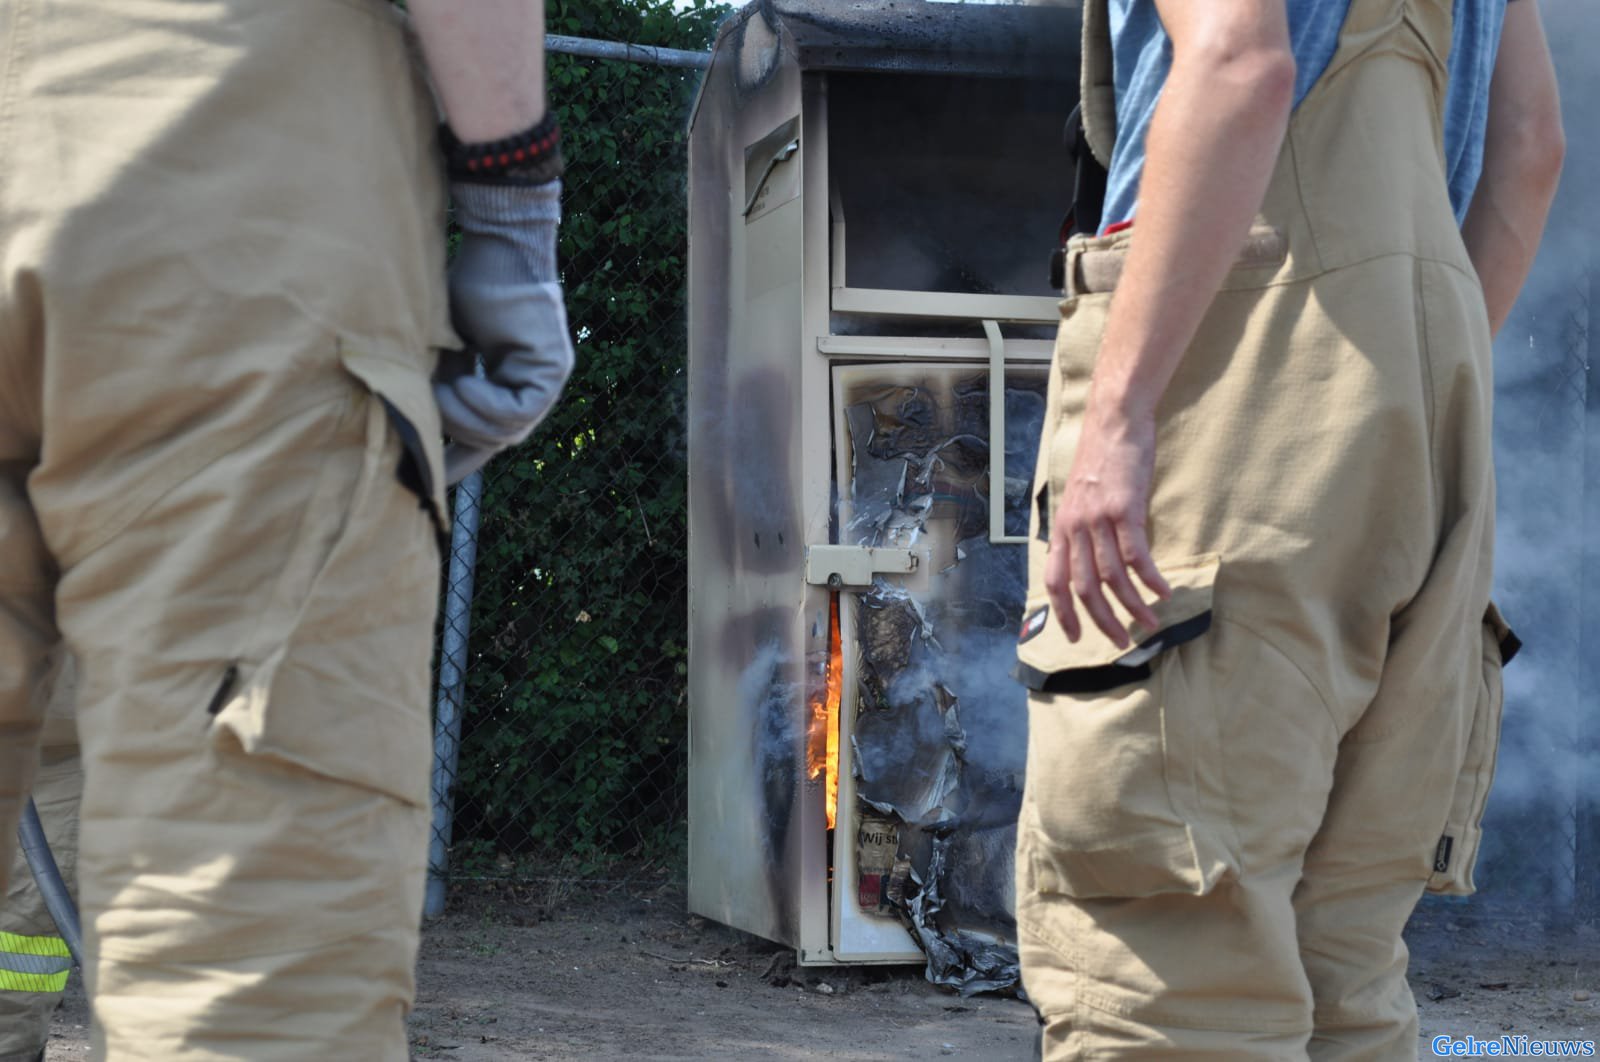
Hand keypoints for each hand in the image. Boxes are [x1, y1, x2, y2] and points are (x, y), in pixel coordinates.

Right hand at [435, 179, 574, 484]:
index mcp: (510, 384)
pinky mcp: (552, 369)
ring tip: (443, 392)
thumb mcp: (446, 349)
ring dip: (465, 419)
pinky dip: (484, 405)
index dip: (457, 461)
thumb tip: (412, 425)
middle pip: (495, 440)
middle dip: (457, 437)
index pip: (487, 436)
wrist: (496, 247)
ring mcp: (548, 380)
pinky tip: (465, 381)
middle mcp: (533, 387)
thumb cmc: (467, 287)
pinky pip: (517, 411)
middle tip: (428, 414)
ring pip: (506, 431)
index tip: (424, 480)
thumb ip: (440, 385)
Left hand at [1045, 398, 1171, 645]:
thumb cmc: (1102, 460)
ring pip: (1112, 576)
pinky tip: (1163, 592)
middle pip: (1084, 587)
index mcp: (1062, 528)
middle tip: (1121, 641)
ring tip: (1150, 623)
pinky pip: (1137, 555)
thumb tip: (1093, 560)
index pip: (1054, 580)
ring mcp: (1098, 519)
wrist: (1114, 423)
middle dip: (1102, 620)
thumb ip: (1082, 529)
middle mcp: (1075, 527)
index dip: (1063, 613)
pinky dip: (1150, 579)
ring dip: (1132, 606)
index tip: (1075, 637)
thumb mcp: (1080, 498)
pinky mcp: (1125, 509)